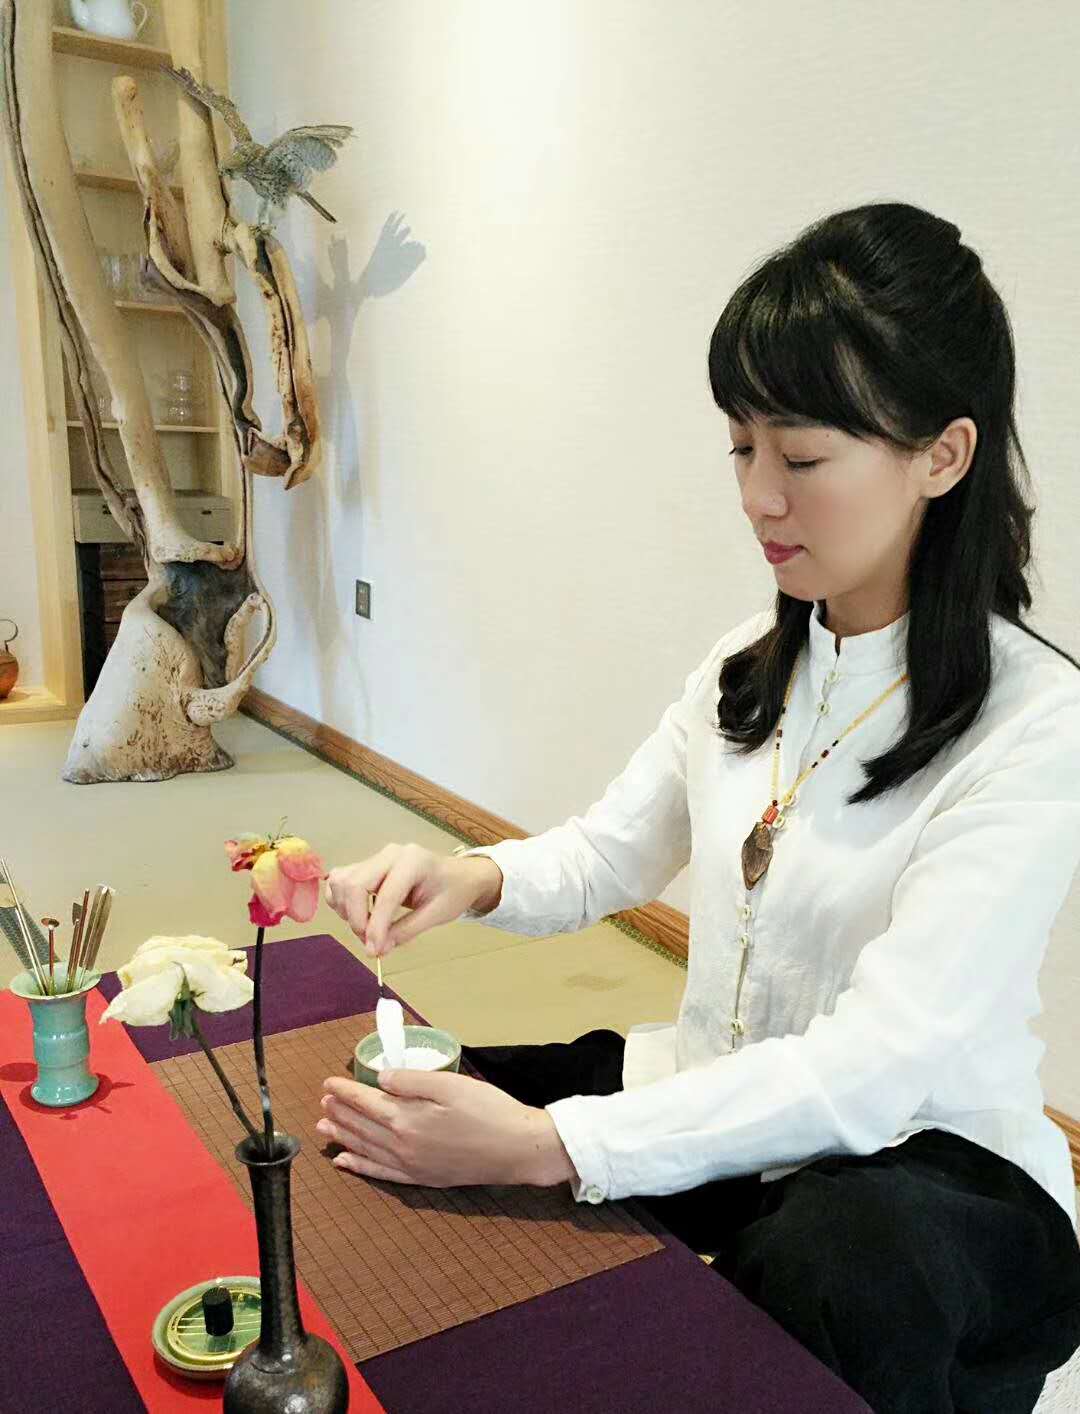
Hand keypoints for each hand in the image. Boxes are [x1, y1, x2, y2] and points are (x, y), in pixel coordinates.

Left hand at [316, 1068, 576, 1188]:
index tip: (328, 1082)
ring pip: (366, 1149)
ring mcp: (411, 1166)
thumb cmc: (489, 1110)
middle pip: (362, 1126)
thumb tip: (380, 1079)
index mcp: (408, 1119)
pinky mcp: (422, 1178)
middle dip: (339, 1112)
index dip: (345, 1091)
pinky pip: (381, 1174)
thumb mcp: (451, 1084)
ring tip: (323, 1129)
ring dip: (343, 1138)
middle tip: (322, 1102)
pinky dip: (361, 1167)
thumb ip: (412, 1081)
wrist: (517, 1149)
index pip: (366, 1102)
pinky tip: (346, 1163)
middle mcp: (403, 1146)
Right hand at [325, 843, 492, 957]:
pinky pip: (340, 881)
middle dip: (357, 919)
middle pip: (354, 885)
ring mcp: (375, 858)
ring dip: (346, 911)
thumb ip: (406, 931)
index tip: (374, 951)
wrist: (458, 876)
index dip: (376, 926)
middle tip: (370, 943)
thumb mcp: (437, 915)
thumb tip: (377, 949)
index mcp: (413, 861)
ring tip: (367, 929)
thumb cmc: (452, 892)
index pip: (385, 895)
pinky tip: (358, 915)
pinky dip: (340, 902)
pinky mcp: (365, 865)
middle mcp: (389, 854)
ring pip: (342, 882)